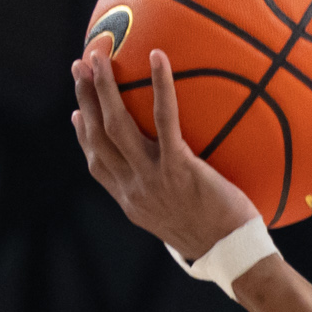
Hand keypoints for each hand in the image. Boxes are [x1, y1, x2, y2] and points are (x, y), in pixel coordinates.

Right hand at [71, 44, 258, 260]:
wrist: (233, 255)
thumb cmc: (219, 237)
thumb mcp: (184, 220)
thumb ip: (170, 196)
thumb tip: (177, 177)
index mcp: (132, 202)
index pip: (98, 164)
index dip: (85, 136)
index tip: (78, 113)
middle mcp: (134, 190)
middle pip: (97, 137)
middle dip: (84, 98)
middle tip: (80, 66)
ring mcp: (152, 179)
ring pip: (115, 125)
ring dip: (103, 87)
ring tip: (99, 55)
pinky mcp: (178, 168)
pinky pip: (165, 119)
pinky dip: (160, 85)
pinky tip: (158, 57)